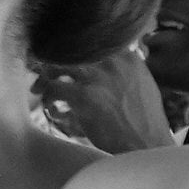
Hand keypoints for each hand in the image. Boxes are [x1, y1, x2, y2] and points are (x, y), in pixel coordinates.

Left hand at [36, 47, 178, 154]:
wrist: (147, 145)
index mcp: (127, 57)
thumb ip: (128, 71)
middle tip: (46, 74)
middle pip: (71, 51)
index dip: (73, 51)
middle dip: (55, 62)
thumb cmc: (146, 123)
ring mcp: (96, 77)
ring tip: (40, 90)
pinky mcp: (83, 96)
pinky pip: (53, 88)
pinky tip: (51, 109)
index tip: (64, 60)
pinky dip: (47, 98)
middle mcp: (111, 62)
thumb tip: (118, 61)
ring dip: (45, 79)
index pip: (91, 44)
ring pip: (58, 66)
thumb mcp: (144, 86)